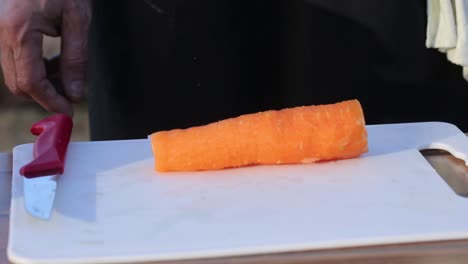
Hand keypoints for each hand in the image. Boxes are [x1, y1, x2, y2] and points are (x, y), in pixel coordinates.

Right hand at [0, 0, 90, 114]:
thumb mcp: (78, 18)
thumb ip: (76, 57)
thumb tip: (75, 92)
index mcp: (20, 30)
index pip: (32, 83)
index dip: (51, 101)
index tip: (68, 111)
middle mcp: (1, 32)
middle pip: (18, 83)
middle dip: (45, 94)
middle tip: (70, 91)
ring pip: (14, 73)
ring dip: (40, 81)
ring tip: (64, 69)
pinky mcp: (1, 27)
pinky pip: (13, 59)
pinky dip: (33, 67)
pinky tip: (53, 59)